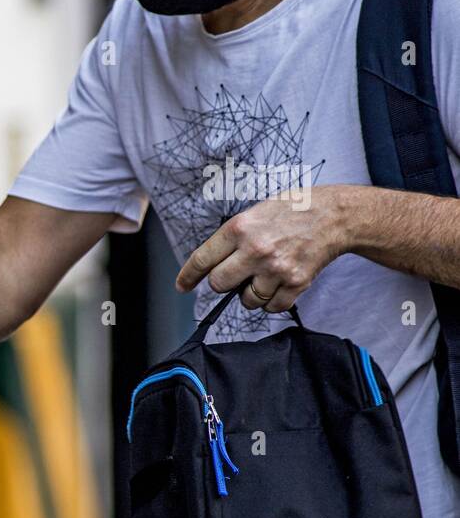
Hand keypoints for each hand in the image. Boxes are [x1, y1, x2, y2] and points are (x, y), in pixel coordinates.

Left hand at [175, 186, 353, 312]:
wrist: (334, 215)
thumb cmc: (292, 210)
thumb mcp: (254, 212)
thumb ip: (232, 237)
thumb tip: (211, 264)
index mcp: (239, 228)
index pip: (202, 259)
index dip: (187, 276)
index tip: (182, 286)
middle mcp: (255, 249)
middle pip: (219, 284)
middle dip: (223, 283)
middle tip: (236, 274)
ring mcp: (276, 268)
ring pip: (246, 300)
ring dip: (250, 294)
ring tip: (263, 276)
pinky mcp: (296, 282)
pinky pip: (272, 306)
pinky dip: (271, 301)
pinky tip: (277, 284)